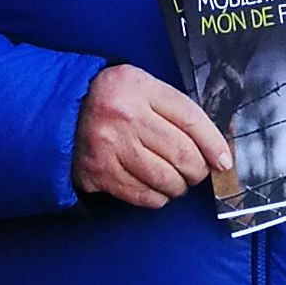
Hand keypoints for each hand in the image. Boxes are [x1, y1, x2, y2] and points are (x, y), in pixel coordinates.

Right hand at [72, 63, 233, 207]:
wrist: (61, 111)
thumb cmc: (113, 99)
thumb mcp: (143, 87)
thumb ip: (176, 109)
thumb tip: (218, 144)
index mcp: (140, 89)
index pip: (191, 119)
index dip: (214, 144)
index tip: (224, 160)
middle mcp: (125, 118)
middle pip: (182, 154)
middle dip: (198, 170)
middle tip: (197, 171)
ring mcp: (110, 147)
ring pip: (166, 179)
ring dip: (179, 186)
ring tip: (177, 180)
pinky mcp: (99, 172)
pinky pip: (144, 195)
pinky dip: (159, 197)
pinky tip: (157, 188)